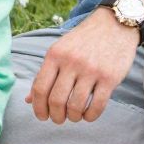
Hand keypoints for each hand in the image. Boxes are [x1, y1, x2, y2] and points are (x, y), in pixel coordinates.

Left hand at [27, 11, 138, 125]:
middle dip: (55, 116)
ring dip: (73, 117)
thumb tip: (29, 100)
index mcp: (54, 55)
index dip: (38, 108)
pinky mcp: (110, 78)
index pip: (40, 88)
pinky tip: (88, 114)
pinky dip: (90, 116)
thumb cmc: (83, 40)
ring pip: (76, 106)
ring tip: (74, 116)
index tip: (42, 116)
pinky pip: (97, 106)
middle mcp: (71, 62)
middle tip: (59, 119)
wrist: (114, 24)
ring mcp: (91, 70)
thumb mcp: (60, 50)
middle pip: (56, 100)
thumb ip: (45, 74)